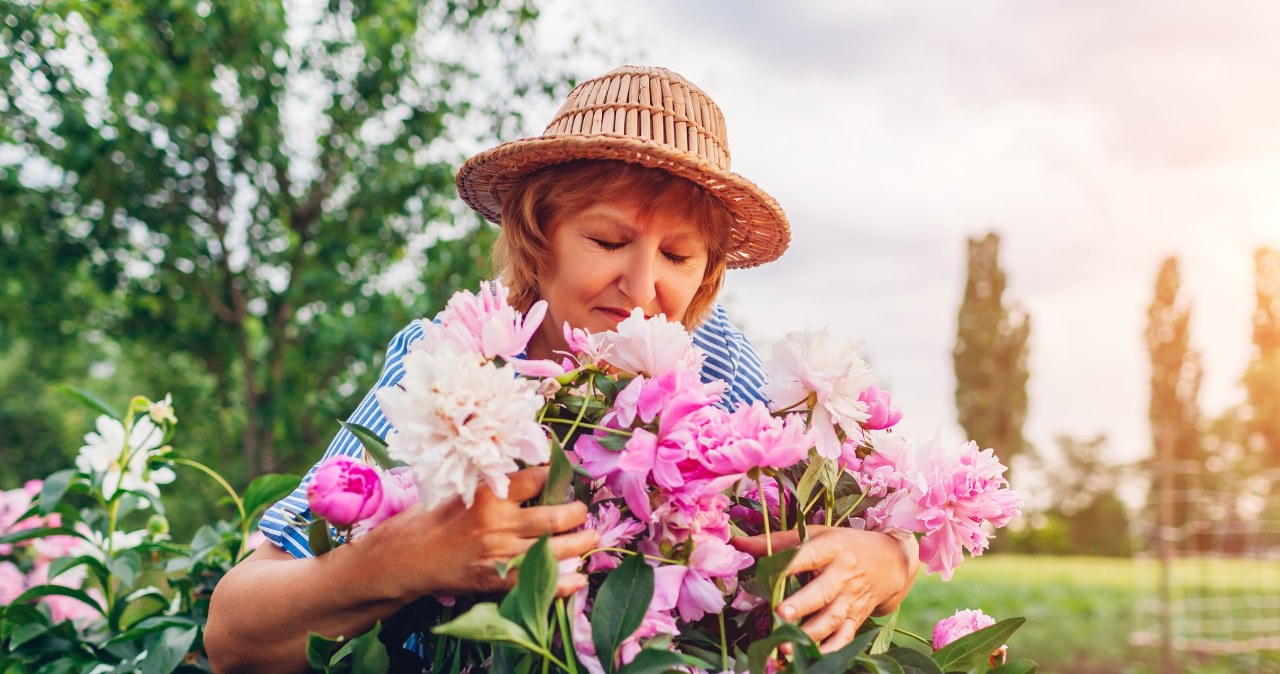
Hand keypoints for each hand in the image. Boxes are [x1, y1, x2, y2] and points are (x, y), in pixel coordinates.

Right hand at [365, 466, 598, 599]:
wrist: (409, 557)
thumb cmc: (436, 519)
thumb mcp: (465, 490)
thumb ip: (498, 485)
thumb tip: (537, 477)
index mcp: (491, 494)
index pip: (538, 478)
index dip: (558, 475)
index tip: (568, 475)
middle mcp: (499, 522)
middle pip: (555, 516)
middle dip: (577, 514)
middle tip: (583, 512)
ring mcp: (499, 554)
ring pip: (553, 550)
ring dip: (580, 545)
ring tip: (591, 539)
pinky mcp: (496, 581)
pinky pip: (538, 583)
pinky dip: (562, 584)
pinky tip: (578, 579)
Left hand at [731, 526, 917, 653]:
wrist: (889, 562)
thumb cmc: (843, 545)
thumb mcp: (816, 534)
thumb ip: (776, 541)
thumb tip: (737, 543)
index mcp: (832, 548)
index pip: (810, 555)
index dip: (791, 564)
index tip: (771, 574)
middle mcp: (843, 574)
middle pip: (823, 592)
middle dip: (802, 605)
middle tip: (779, 614)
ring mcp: (851, 599)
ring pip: (832, 619)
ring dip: (810, 633)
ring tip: (785, 644)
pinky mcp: (857, 619)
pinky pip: (844, 638)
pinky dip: (829, 649)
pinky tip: (810, 657)